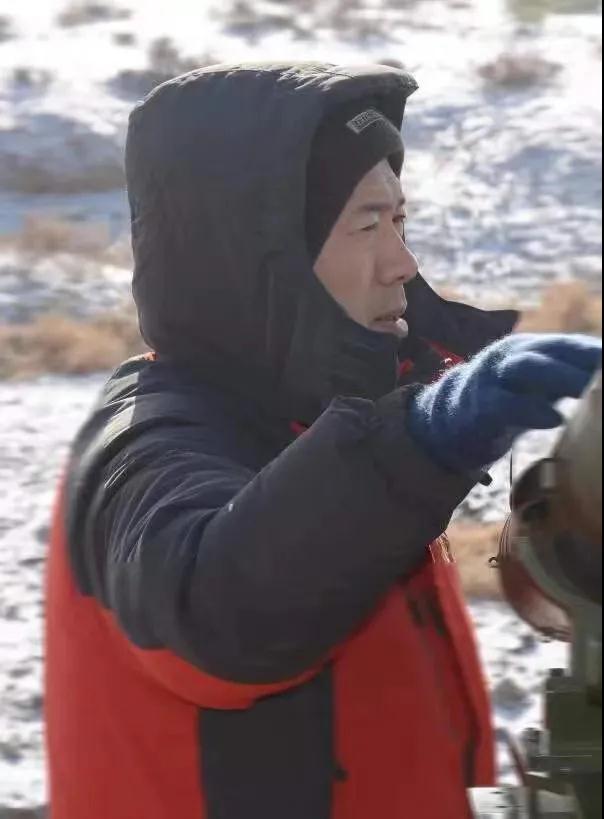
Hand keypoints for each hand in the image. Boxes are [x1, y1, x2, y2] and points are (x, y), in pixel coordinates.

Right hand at [406, 333, 601, 473]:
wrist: (449, 421)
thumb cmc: (507, 404)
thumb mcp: (539, 388)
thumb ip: (570, 383)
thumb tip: (600, 386)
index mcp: (533, 349)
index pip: (574, 346)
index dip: (597, 353)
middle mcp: (513, 355)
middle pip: (555, 350)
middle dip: (588, 360)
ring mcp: (492, 378)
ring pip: (528, 368)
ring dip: (564, 377)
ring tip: (591, 390)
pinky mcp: (478, 407)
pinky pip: (504, 404)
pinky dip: (531, 410)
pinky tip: (554, 419)